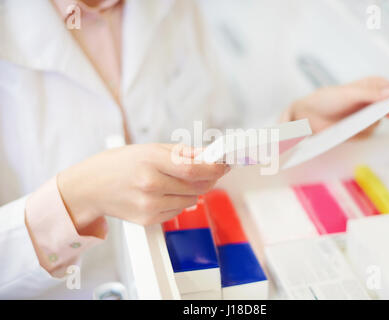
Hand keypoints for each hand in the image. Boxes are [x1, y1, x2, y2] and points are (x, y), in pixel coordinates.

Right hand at [57, 144, 228, 234]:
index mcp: (151, 162)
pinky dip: (179, 201)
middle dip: (209, 178)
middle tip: (210, 170)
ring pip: (191, 200)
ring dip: (193, 190)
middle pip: (198, 186)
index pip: (195, 169)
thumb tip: (208, 155)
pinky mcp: (148, 220)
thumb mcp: (149, 148)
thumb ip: (182, 152)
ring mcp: (150, 206)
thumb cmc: (118, 164)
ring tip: (175, 180)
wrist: (90, 188)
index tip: (224, 165)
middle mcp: (151, 186)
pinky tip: (163, 193)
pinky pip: (177, 211)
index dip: (215, 168)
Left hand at [281, 77, 388, 136]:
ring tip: (359, 121)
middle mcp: (366, 103)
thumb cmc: (324, 100)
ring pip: (377, 122)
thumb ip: (369, 93)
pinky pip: (367, 134)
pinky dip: (362, 133)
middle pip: (386, 107)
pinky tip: (352, 129)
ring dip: (372, 122)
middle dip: (387, 110)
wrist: (304, 117)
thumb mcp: (348, 93)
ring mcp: (361, 117)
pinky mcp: (355, 131)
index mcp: (366, 88)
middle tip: (388, 112)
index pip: (388, 87)